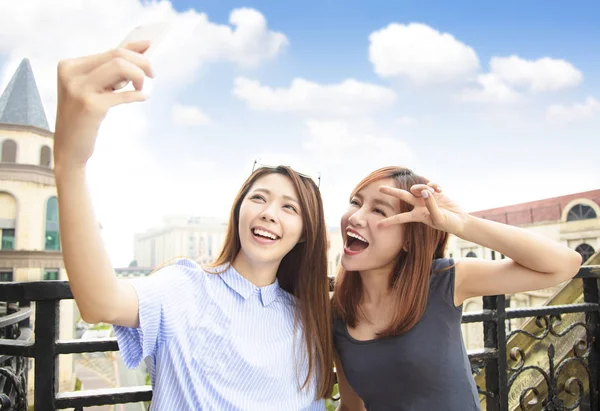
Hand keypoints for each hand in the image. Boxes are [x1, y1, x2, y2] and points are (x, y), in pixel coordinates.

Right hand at [53, 41, 153, 170]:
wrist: (68, 149)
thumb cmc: (84, 118)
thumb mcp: (92, 90)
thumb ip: (109, 73)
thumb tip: (139, 56)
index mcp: (70, 65)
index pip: (110, 50)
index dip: (134, 48)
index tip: (150, 46)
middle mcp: (71, 73)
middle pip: (117, 55)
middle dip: (141, 62)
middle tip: (152, 73)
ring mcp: (78, 89)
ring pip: (119, 66)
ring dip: (138, 75)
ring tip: (142, 87)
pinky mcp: (90, 105)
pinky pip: (122, 94)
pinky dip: (137, 94)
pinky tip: (143, 97)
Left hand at [377, 182, 467, 235]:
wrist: (460, 220)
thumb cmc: (448, 223)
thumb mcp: (438, 217)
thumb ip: (430, 205)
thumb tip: (424, 191)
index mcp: (417, 216)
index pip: (400, 218)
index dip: (390, 221)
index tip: (378, 226)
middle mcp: (419, 205)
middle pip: (402, 196)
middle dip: (391, 192)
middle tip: (379, 188)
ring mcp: (426, 198)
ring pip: (417, 188)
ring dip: (423, 187)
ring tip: (433, 192)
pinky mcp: (435, 192)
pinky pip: (430, 184)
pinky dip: (433, 185)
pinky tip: (440, 189)